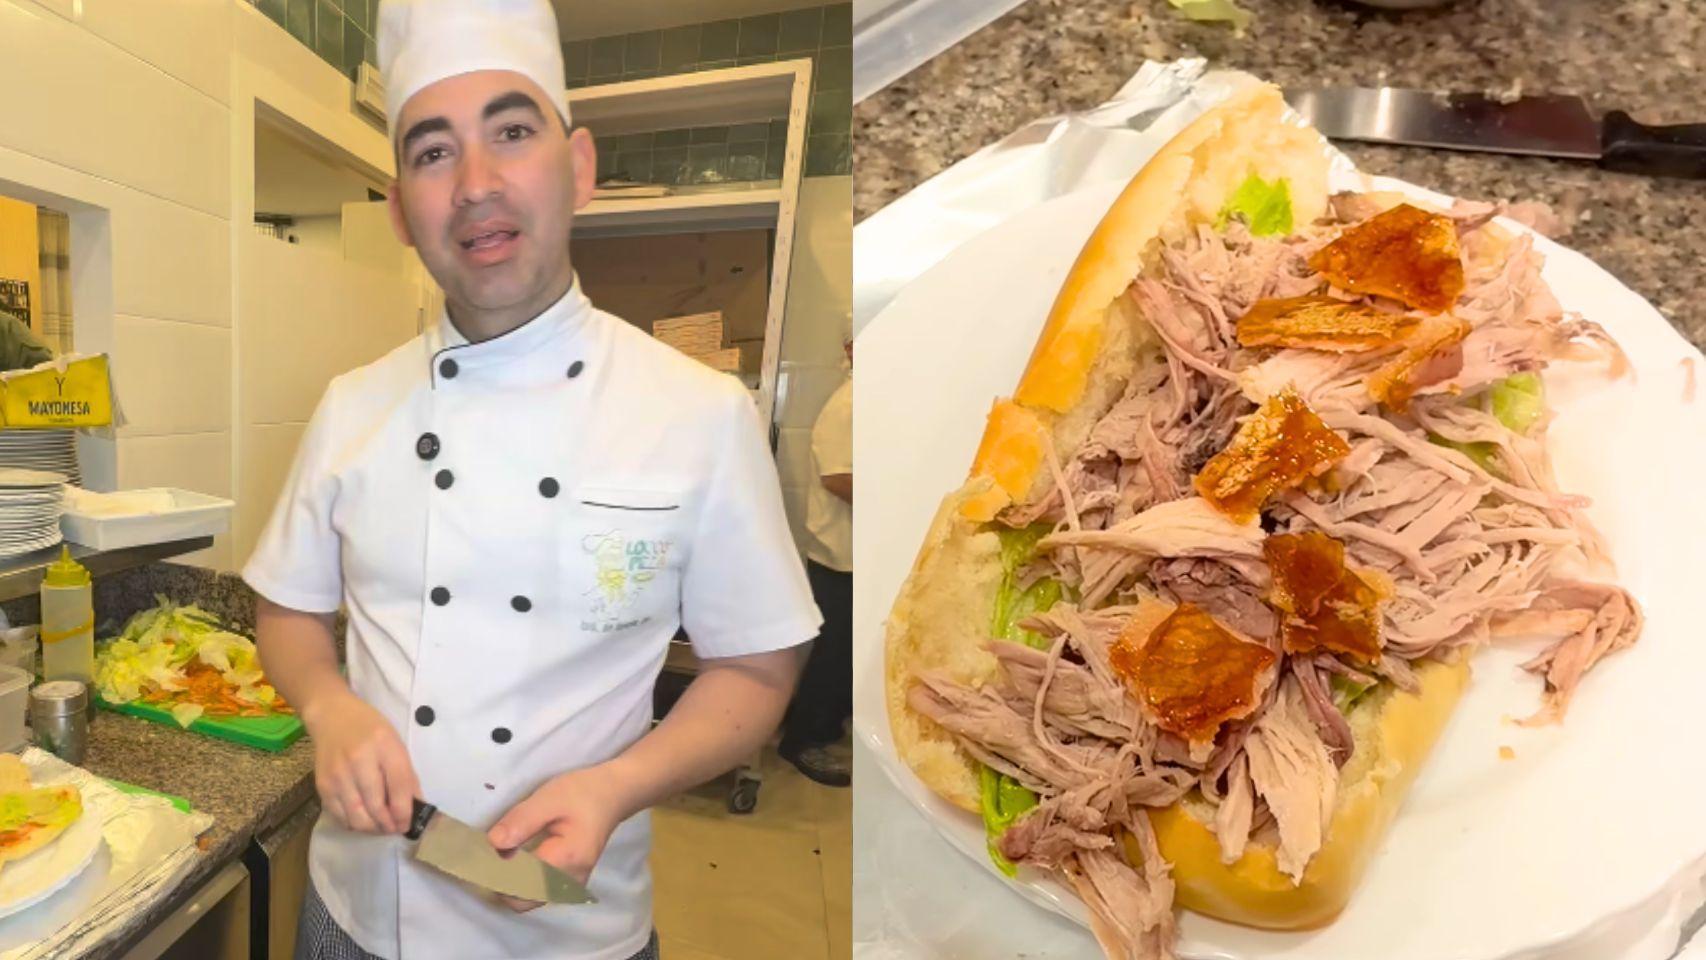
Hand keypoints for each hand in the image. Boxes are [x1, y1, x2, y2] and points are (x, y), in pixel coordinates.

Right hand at [304, 691, 418, 834]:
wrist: (332, 716)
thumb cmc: (370, 728)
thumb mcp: (396, 744)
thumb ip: (406, 775)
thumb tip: (416, 807)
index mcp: (384, 746)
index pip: (398, 787)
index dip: (405, 812)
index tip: (408, 824)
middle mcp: (359, 760)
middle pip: (376, 806)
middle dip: (388, 825)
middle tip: (395, 829)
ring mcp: (337, 774)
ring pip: (356, 817)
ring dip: (372, 829)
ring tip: (381, 827)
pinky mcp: (322, 785)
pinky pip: (339, 815)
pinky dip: (353, 824)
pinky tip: (363, 820)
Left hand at [486, 765, 630, 911]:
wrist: (613, 795)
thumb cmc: (583, 793)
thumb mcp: (550, 797)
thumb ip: (521, 821)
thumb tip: (492, 844)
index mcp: (566, 861)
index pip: (519, 883)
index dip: (494, 875)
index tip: (476, 858)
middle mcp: (569, 882)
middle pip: (521, 900)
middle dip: (497, 883)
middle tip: (479, 858)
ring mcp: (570, 886)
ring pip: (528, 900)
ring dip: (506, 885)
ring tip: (492, 859)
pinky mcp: (567, 883)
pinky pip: (536, 893)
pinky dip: (518, 883)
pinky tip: (509, 862)